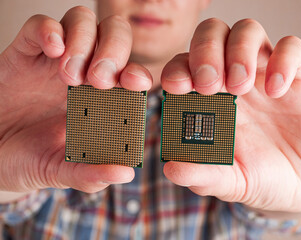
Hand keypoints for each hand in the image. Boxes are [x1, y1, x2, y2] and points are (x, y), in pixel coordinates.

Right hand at [0, 6, 151, 194]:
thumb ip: (90, 173)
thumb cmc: (29, 157)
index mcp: (101, 98)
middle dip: (114, 51)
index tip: (135, 84)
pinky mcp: (26, 51)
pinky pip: (42, 24)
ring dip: (84, 42)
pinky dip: (50, 30)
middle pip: (114, 35)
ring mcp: (55, 59)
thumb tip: (126, 173)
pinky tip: (53, 50)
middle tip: (99, 80)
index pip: (131, 72)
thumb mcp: (59, 169)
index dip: (138, 72)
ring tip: (69, 75)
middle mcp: (84, 72)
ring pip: (82, 21)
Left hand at [161, 18, 300, 217]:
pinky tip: (277, 90)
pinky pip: (292, 48)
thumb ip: (203, 175)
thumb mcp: (231, 181)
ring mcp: (266, 73)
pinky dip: (282, 61)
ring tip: (240, 87)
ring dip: (238, 51)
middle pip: (212, 34)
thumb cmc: (264, 177)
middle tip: (209, 85)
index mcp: (209, 100)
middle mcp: (234, 79)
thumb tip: (171, 169)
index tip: (176, 87)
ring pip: (247, 30)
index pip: (184, 65)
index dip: (176, 69)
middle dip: (204, 51)